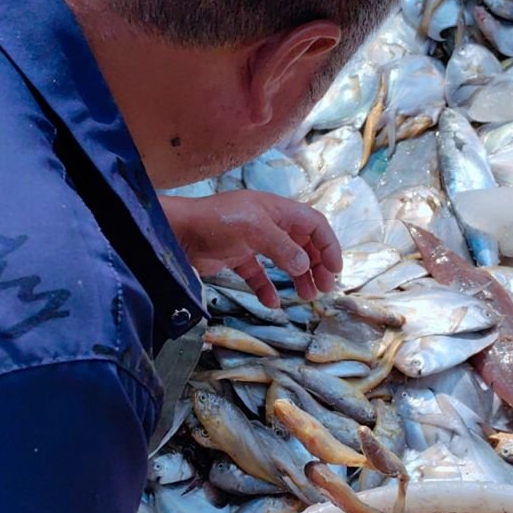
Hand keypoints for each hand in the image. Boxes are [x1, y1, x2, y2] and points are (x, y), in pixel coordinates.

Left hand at [161, 190, 342, 307]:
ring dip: (298, 277)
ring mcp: (253, 241)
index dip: (328, 245)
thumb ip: (282, 247)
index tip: (335, 269)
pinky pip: (259, 274)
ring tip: (306, 297)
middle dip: (316, 265)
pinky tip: (272, 302)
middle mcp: (268, 223)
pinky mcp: (237, 257)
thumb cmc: (216, 222)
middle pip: (303, 244)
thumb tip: (305, 267)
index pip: (314, 224)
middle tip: (323, 288)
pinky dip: (267, 287)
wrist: (177, 232)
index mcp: (277, 210)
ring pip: (285, 260)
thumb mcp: (254, 229)